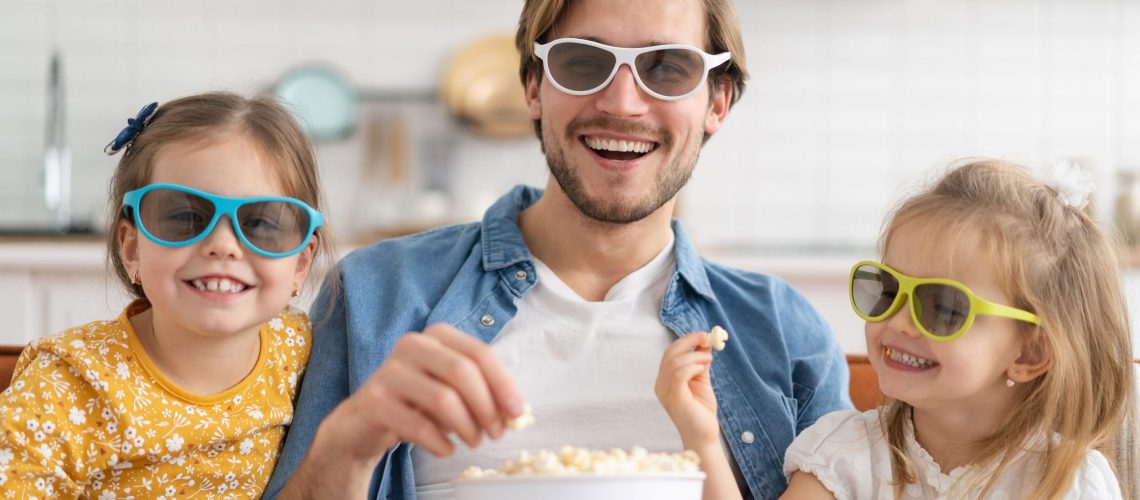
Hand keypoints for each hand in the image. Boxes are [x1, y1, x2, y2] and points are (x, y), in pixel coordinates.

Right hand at [313, 323, 524, 464]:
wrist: (364, 422)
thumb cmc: (416, 402)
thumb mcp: (451, 390)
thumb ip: (483, 393)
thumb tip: (515, 413)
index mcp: (437, 336)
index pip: (479, 354)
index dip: (503, 384)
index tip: (518, 413)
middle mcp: (412, 345)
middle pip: (462, 373)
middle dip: (487, 407)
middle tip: (496, 433)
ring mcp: (390, 372)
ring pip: (443, 399)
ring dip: (467, 427)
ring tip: (473, 442)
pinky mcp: (375, 401)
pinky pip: (419, 425)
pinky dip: (441, 442)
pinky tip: (447, 449)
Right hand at [655, 332, 718, 449]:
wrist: (704, 435)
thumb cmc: (701, 410)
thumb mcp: (701, 380)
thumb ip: (700, 362)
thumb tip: (705, 342)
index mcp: (665, 379)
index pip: (670, 353)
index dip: (685, 341)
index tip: (703, 335)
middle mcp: (661, 384)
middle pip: (669, 354)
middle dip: (688, 342)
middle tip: (706, 338)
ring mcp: (666, 392)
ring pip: (674, 362)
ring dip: (694, 356)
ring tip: (709, 359)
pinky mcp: (675, 398)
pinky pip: (678, 375)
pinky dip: (692, 366)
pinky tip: (703, 368)